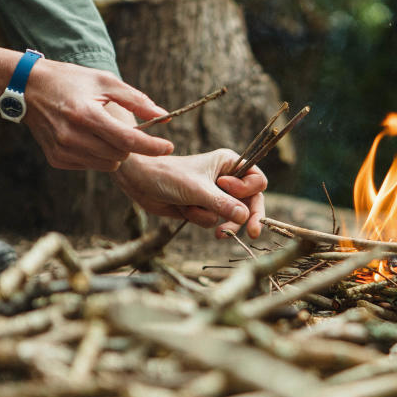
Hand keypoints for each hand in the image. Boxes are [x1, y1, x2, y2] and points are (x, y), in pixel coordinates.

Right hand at [24, 59, 174, 170]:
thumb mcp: (105, 81)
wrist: (28, 88)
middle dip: (129, 144)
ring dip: (114, 152)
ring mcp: (63, 151)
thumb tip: (164, 117)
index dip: (152, 146)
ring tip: (101, 130)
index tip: (169, 146)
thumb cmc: (72, 81)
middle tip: (121, 127)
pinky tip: (86, 137)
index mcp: (87, 115)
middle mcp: (73, 137)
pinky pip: (91, 166)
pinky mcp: (57, 160)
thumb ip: (137, 100)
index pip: (128, 141)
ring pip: (109, 165)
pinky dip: (97, 155)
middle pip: (121, 155)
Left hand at [113, 150, 266, 237]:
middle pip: (250, 201)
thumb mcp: (197, 190)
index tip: (231, 192)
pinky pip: (213, 220)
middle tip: (253, 233)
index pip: (257, 181)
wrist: (140, 182)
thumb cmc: (168, 176)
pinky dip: (199, 218)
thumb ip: (222, 203)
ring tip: (213, 229)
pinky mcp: (203, 207)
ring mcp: (215, 194)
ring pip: (231, 215)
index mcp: (229, 163)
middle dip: (247, 217)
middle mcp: (226, 178)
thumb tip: (245, 216)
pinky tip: (184, 209)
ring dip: (213, 218)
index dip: (248, 190)